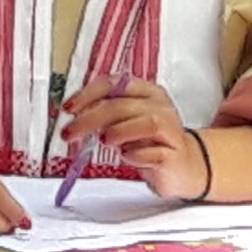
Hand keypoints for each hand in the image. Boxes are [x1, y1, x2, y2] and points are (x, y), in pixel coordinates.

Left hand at [60, 76, 210, 201]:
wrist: (183, 167)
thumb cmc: (150, 142)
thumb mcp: (126, 122)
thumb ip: (106, 115)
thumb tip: (75, 115)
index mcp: (147, 92)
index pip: (115, 84)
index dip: (88, 94)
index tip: (69, 109)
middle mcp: (159, 107)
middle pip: (122, 105)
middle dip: (90, 118)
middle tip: (71, 133)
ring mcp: (170, 130)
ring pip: (145, 123)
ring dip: (119, 132)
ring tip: (105, 141)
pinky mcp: (174, 155)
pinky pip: (155, 153)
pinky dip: (137, 155)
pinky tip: (127, 158)